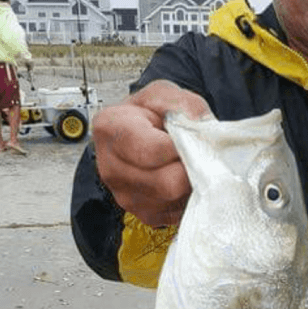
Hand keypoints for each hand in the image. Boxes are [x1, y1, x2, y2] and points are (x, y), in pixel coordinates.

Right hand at [93, 80, 209, 226]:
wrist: (144, 132)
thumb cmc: (152, 113)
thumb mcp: (164, 93)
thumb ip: (181, 104)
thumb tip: (197, 125)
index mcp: (110, 130)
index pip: (152, 151)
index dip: (180, 147)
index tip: (188, 138)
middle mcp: (111, 168)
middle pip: (168, 184)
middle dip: (190, 169)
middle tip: (194, 154)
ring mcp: (126, 197)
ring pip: (176, 201)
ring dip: (191, 184)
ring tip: (185, 163)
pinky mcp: (145, 215)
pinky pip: (178, 213)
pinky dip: (187, 197)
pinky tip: (181, 178)